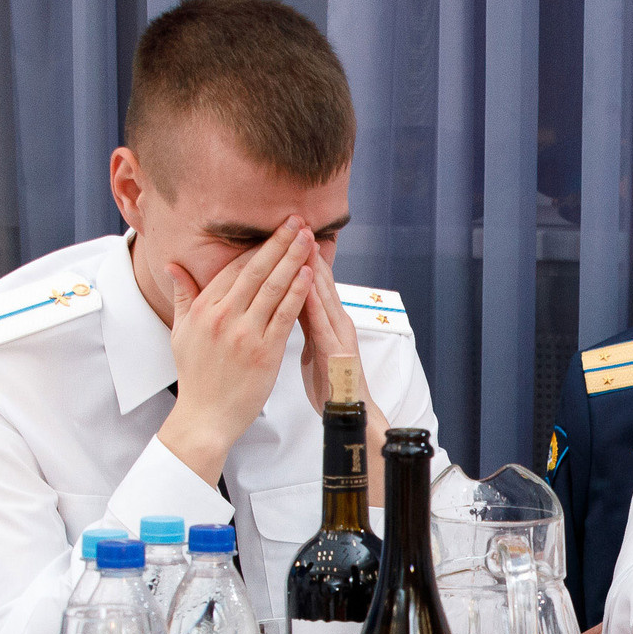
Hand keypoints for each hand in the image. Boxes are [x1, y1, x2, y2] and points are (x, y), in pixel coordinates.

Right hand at [158, 219, 314, 484]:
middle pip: (256, 270)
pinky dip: (297, 292)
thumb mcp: (181, 332)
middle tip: (297, 220)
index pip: (233, 268)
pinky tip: (308, 274)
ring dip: (293, 259)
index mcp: (204, 309)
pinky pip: (284, 315)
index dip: (256, 246)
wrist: (205, 416)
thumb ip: (183, 296)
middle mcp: (223, 316)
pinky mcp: (264, 351)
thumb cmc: (196, 377)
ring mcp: (245, 333)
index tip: (274, 229)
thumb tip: (174, 266)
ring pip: (273, 287)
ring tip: (309, 239)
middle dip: (278, 242)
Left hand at [296, 247, 391, 500]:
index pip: (309, 280)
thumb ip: (303, 322)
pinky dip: (315, 299)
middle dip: (305, 250)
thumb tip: (285, 305)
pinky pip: (324, 320)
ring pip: (323, 293)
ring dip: (313, 265)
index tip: (282, 231)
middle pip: (318, 278)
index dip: (297, 256)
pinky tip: (306, 282)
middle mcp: (335, 320)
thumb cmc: (330, 382)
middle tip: (294, 221)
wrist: (350, 411)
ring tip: (301, 239)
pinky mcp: (338, 349)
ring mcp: (339, 333)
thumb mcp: (313, 345)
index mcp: (326, 319)